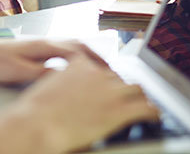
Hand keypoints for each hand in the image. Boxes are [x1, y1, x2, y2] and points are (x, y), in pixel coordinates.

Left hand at [0, 39, 105, 84]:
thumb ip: (42, 73)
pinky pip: (62, 49)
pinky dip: (75, 55)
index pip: (75, 50)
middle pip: (77, 44)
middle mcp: (45, 41)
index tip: (106, 71)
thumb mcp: (19, 72)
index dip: (93, 60)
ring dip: (86, 54)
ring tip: (98, 66)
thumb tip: (64, 76)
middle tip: (109, 68)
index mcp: (43, 45)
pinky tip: (76, 64)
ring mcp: (41, 43)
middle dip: (95, 55)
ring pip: (70, 45)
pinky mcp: (36, 48)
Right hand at [15, 53, 159, 152]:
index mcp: (79, 65)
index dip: (106, 77)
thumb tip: (66, 85)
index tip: (108, 83)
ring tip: (142, 105)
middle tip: (125, 98)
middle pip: (119, 77)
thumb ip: (63, 80)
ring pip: (136, 89)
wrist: (36, 125)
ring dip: (139, 97)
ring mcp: (110, 91)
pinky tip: (154, 117)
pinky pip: (145, 108)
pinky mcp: (119, 110)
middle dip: (122, 88)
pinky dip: (152, 113)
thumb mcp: (47, 85)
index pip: (100, 66)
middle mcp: (97, 74)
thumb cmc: (35, 111)